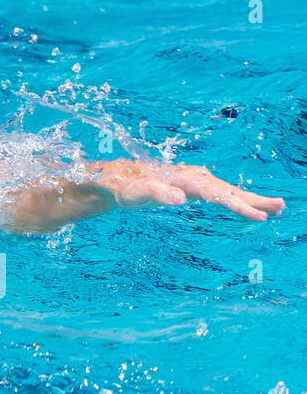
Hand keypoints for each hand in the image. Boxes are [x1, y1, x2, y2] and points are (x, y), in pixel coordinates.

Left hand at [88, 159, 285, 221]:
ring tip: (276, 207)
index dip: (237, 205)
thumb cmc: (122, 187)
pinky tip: (248, 203)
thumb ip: (155, 193)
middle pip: (226, 189)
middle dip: (252, 200)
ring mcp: (192, 179)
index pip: (215, 194)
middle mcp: (190, 177)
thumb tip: (180, 198)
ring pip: (226, 189)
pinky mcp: (191, 184)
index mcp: (181, 179)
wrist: (114, 177)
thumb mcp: (132, 192)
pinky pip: (218, 191)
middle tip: (280, 208)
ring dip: (249, 198)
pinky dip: (236, 197)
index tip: (258, 216)